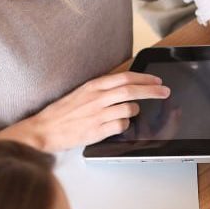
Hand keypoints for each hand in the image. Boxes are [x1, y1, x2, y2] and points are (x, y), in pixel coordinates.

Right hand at [0, 72, 169, 151]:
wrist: (44, 130)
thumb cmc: (63, 112)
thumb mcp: (82, 93)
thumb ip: (102, 89)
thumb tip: (126, 87)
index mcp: (93, 86)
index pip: (125, 77)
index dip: (145, 78)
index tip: (157, 80)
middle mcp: (97, 98)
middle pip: (132, 91)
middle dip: (153, 91)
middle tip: (165, 92)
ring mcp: (98, 114)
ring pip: (129, 109)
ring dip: (134, 111)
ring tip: (128, 113)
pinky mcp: (97, 130)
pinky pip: (121, 126)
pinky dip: (124, 125)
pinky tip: (117, 125)